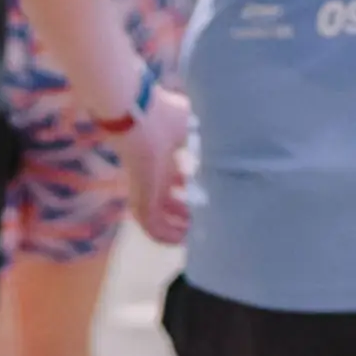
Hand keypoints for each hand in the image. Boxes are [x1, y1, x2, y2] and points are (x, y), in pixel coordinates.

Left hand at [122, 88, 194, 246]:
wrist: (137, 116)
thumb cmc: (163, 115)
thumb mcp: (187, 124)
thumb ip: (196, 133)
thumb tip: (217, 137)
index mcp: (163, 156)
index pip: (172, 176)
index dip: (186, 186)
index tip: (202, 194)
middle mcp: (153, 174)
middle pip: (165, 198)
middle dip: (181, 210)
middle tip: (198, 220)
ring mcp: (145, 186)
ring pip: (156, 215)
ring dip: (173, 227)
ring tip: (190, 235)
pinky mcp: (141, 197)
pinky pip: (151, 226)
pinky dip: (164, 235)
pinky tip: (179, 241)